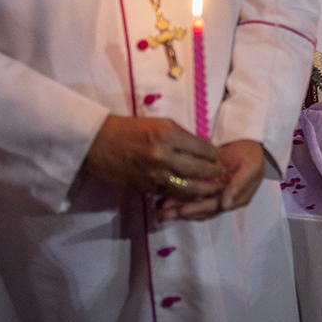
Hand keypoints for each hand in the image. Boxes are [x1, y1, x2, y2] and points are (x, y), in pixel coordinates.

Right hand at [85, 115, 224, 200]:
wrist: (98, 143)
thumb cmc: (129, 129)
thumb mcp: (159, 124)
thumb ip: (182, 135)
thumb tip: (204, 146)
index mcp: (168, 135)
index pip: (201, 147)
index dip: (213, 154)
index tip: (219, 157)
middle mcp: (163, 155)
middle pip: (198, 168)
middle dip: (214, 172)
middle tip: (222, 173)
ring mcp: (155, 174)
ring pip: (188, 186)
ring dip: (204, 188)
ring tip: (215, 188)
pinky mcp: (147, 187)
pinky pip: (171, 194)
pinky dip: (185, 196)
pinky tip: (195, 195)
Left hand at [156, 139, 265, 221]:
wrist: (247, 141)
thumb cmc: (251, 153)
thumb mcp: (251, 166)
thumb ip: (240, 185)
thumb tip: (225, 205)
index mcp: (237, 198)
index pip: (215, 207)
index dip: (198, 209)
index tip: (183, 210)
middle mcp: (225, 200)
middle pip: (202, 210)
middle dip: (182, 213)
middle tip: (164, 214)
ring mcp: (214, 194)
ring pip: (194, 206)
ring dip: (177, 209)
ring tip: (160, 211)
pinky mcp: (205, 186)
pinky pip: (191, 196)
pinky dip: (178, 199)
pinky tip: (163, 201)